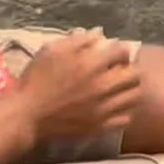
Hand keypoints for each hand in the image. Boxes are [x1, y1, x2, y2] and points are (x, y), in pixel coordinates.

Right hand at [17, 30, 140, 143]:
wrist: (28, 115)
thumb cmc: (38, 78)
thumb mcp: (53, 49)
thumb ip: (79, 40)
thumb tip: (100, 35)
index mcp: (92, 63)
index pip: (122, 51)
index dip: (120, 48)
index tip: (114, 51)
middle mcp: (103, 86)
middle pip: (135, 75)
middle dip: (130, 67)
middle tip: (120, 68)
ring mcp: (104, 109)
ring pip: (134, 97)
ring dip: (131, 88)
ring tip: (120, 86)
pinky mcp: (100, 127)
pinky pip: (125, 118)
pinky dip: (124, 110)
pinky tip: (114, 105)